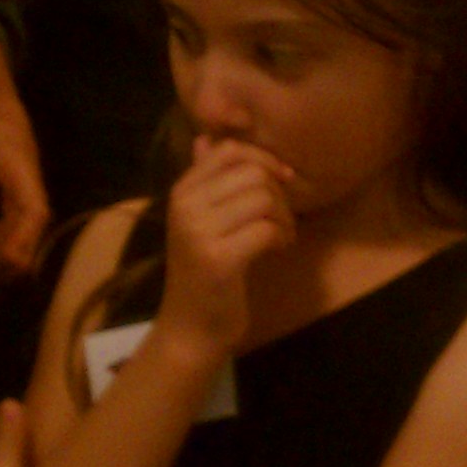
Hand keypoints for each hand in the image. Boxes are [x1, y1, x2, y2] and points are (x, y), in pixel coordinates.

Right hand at [152, 138, 296, 360]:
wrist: (190, 328)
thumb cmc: (202, 272)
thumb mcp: (200, 220)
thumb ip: (206, 180)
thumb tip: (206, 139)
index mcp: (182, 191)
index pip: (229, 151)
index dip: (264, 160)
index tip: (282, 181)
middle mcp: (185, 206)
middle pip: (253, 173)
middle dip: (280, 194)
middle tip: (281, 220)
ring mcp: (199, 232)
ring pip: (263, 199)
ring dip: (284, 217)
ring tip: (280, 236)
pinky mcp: (219, 259)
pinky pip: (266, 229)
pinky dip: (281, 237)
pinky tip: (277, 249)